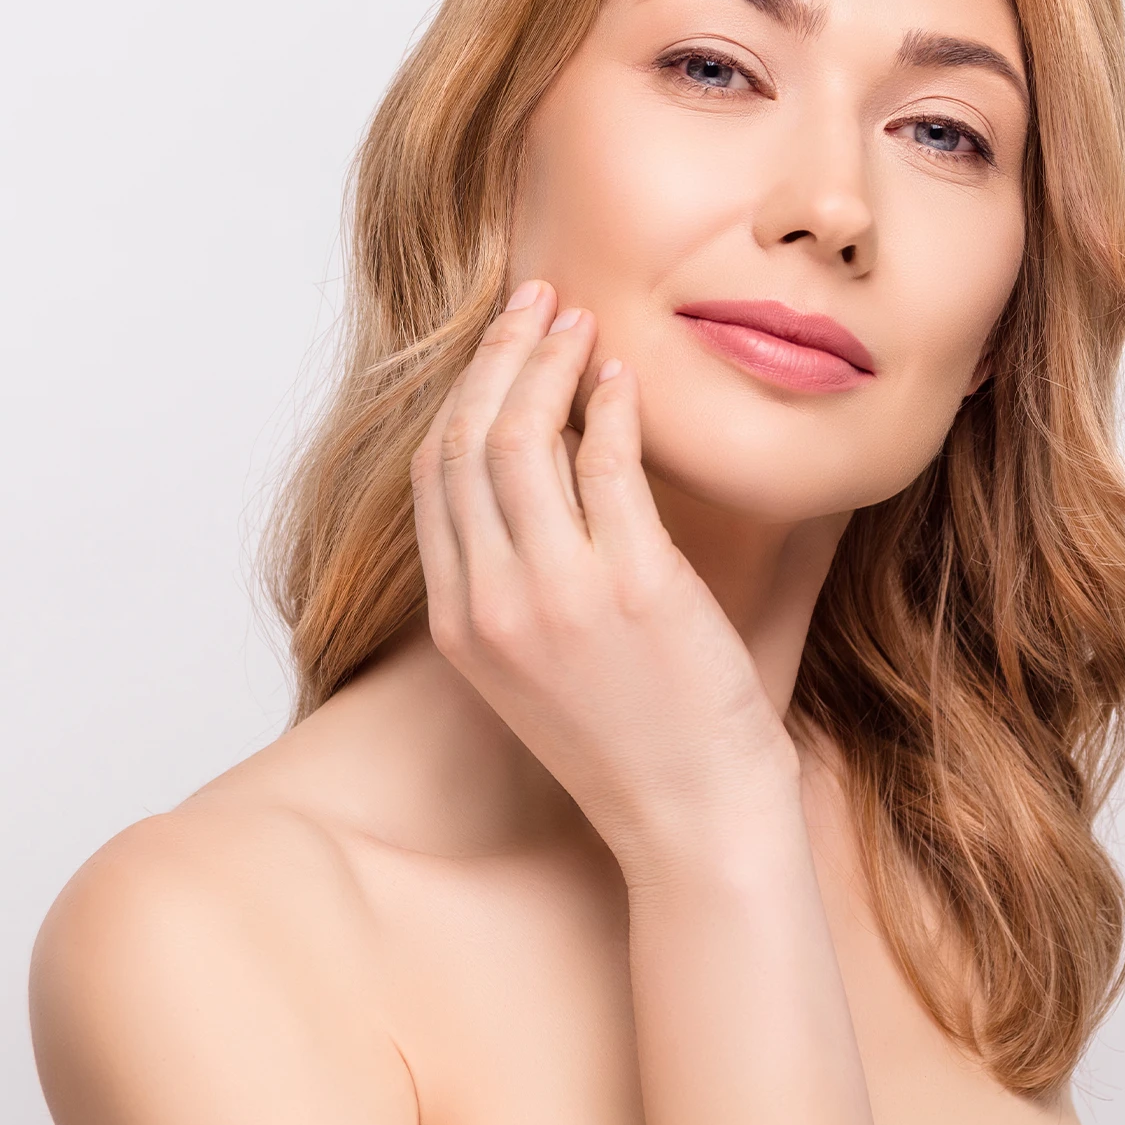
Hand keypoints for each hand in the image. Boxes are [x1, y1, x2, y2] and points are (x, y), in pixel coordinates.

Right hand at [410, 280, 800, 874]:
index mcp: (458, 626)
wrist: (692, 821)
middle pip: (463, 443)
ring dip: (549, 364)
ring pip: (520, 440)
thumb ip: (528, 584)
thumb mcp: (543, 670)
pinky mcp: (631, 587)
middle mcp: (490, 605)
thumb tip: (550, 485)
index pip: (432, 480)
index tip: (499, 346)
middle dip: (497, 356)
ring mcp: (556, 595)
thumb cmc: (637, 745)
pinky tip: (624, 380)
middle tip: (537, 303)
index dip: (461, 396)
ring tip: (581, 324)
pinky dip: (609, 407)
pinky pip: (604, 464)